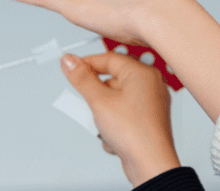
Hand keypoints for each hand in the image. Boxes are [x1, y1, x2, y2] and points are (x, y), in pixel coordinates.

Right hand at [61, 52, 180, 186]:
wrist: (150, 160)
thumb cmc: (134, 131)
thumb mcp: (99, 101)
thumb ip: (82, 79)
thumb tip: (69, 60)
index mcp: (143, 73)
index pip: (109, 58)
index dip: (86, 64)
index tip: (69, 68)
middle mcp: (150, 84)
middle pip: (111, 81)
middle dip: (95, 99)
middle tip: (87, 108)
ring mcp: (150, 101)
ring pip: (114, 101)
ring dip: (103, 116)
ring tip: (104, 127)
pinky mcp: (147, 118)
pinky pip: (122, 116)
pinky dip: (113, 126)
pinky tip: (114, 138)